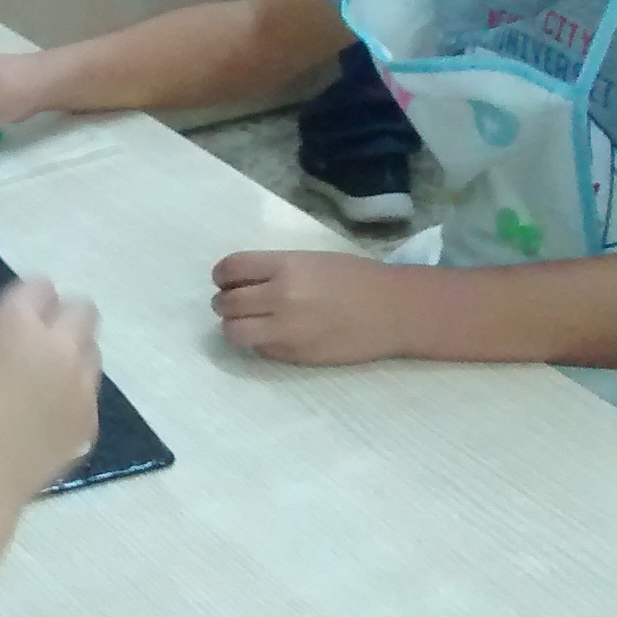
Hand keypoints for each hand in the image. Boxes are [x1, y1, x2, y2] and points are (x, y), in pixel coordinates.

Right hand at [0, 280, 102, 500]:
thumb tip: (7, 316)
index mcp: (20, 327)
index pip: (40, 286)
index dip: (25, 301)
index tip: (11, 320)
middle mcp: (61, 349)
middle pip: (83, 309)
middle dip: (61, 318)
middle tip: (36, 343)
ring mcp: (83, 386)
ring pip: (92, 349)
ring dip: (72, 353)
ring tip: (42, 382)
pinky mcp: (90, 419)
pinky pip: (89, 390)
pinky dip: (72, 394)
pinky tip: (45, 417)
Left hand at [212, 250, 408, 364]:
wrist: (394, 310)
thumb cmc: (356, 278)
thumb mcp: (311, 260)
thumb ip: (275, 269)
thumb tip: (240, 281)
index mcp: (285, 266)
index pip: (230, 269)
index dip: (222, 275)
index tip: (226, 278)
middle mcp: (280, 298)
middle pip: (226, 302)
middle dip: (224, 302)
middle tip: (233, 302)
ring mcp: (286, 330)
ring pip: (233, 332)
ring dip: (234, 325)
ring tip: (248, 322)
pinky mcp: (295, 355)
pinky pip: (259, 350)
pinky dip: (259, 342)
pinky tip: (275, 334)